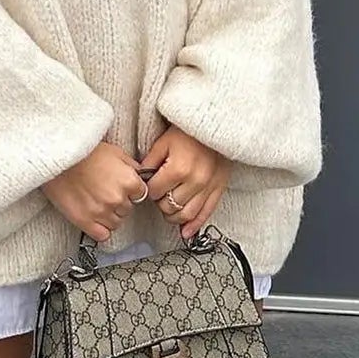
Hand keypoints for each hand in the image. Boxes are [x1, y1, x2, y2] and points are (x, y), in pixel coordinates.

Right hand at [42, 140, 152, 242]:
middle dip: (118, 202)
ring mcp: (101, 212)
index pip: (140, 195)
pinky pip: (102, 235)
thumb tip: (140, 176)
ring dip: (109, 215)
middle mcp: (118, 199)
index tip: (120, 187)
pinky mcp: (85, 222)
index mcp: (129, 181)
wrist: (56, 157)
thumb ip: (131, 166)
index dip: (130, 190)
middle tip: (103, 191)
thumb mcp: (115, 151)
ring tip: (95, 202)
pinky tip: (93, 218)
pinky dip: (100, 229)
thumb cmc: (84, 152)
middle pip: (127, 209)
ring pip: (116, 223)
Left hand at [137, 125, 229, 239]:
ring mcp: (209, 187)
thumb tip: (139, 180)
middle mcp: (195, 181)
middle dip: (160, 203)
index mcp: (178, 168)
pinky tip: (185, 232)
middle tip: (159, 195)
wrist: (216, 125)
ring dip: (173, 216)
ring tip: (168, 210)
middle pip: (169, 206)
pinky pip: (206, 213)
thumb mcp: (163, 142)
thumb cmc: (188, 132)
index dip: (148, 190)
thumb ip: (149, 162)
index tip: (150, 185)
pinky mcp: (219, 189)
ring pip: (186, 214)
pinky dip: (194, 225)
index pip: (154, 192)